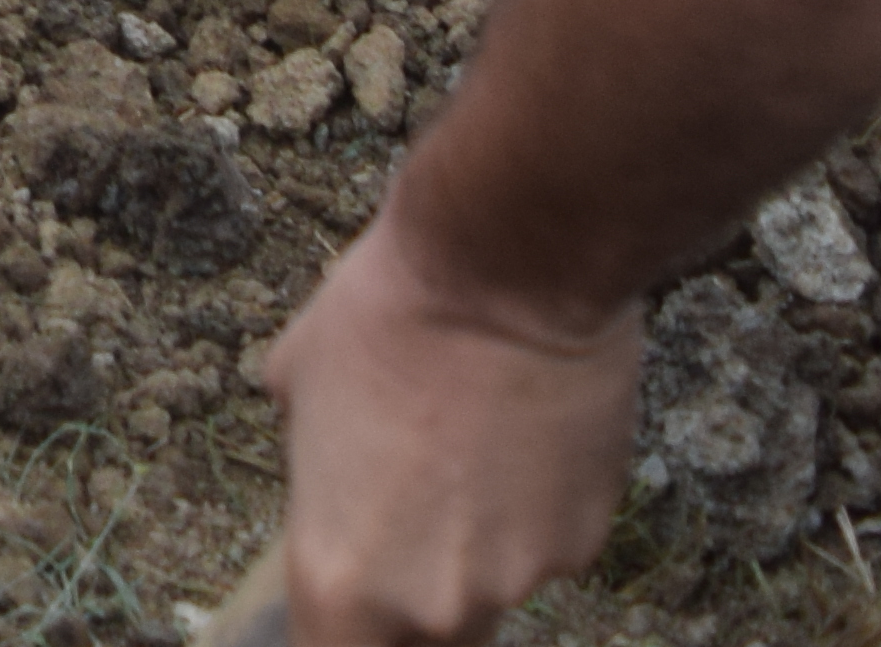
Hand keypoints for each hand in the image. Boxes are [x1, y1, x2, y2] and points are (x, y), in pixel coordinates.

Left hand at [245, 213, 647, 644]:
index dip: (337, 632)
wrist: (508, 272)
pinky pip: (544, 546)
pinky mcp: (583, 544)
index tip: (344, 601)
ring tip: (468, 439)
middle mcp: (431, 602)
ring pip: (487, 586)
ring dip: (474, 537)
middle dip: (409, 596)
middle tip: (410, 503)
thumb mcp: (298, 386)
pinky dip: (533, 507)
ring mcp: (514, 580)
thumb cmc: (386, 316)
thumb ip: (311, 463)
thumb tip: (327, 464)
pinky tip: (521, 432)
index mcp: (341, 574)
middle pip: (419, 641)